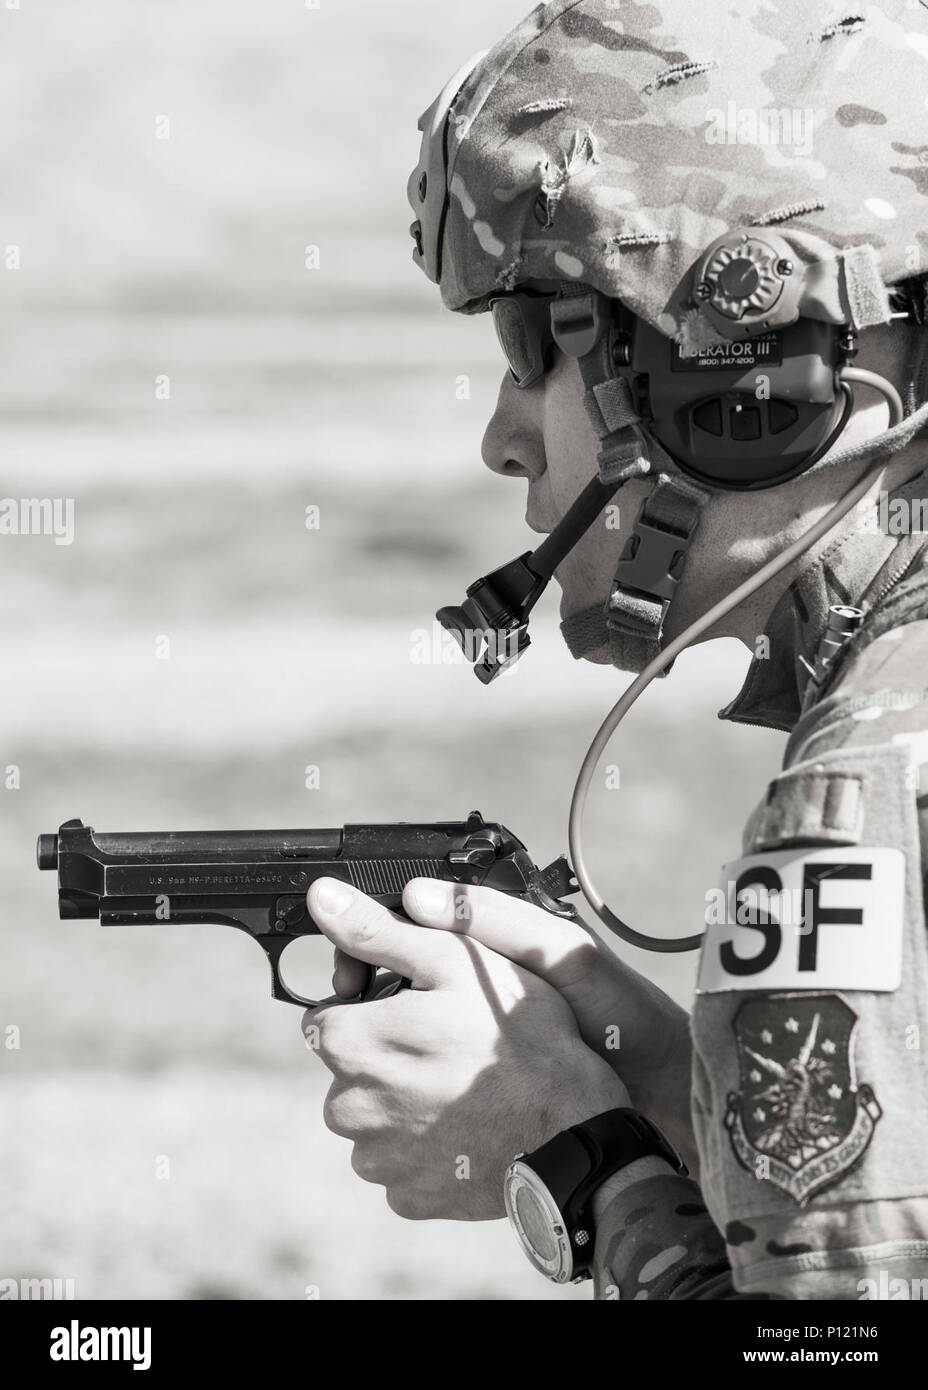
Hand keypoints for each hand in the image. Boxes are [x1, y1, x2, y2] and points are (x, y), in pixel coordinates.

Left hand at [331, 879, 697, 1174]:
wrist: (572, 1129)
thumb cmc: (519, 1037)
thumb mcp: (453, 960)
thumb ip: (377, 931)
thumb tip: (322, 898)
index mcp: (350, 1043)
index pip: (331, 1015)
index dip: (372, 1005)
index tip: (416, 1007)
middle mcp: (346, 1107)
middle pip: (352, 1068)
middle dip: (388, 1054)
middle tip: (449, 1045)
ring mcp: (377, 1160)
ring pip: (375, 1118)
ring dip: (405, 1103)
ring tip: (464, 1086)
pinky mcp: (407, 1197)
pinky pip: (402, 1164)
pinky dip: (427, 1147)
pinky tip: (468, 1127)